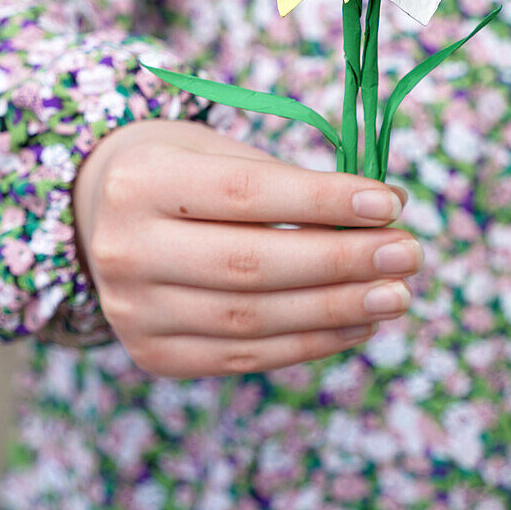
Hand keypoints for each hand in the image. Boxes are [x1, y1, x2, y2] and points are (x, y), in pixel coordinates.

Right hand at [72, 119, 422, 378]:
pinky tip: (358, 324)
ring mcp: (133, 312)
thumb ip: (292, 181)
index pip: (245, 195)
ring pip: (252, 320)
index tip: (388, 202)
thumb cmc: (183, 170)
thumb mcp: (220, 153)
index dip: (321, 201)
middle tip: (408, 253)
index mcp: (139, 182)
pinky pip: (245, 357)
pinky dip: (310, 342)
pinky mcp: (154, 355)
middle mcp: (125, 250)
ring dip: (337, 310)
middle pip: (251, 264)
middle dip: (342, 261)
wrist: (101, 215)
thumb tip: (388, 207)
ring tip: (396, 294)